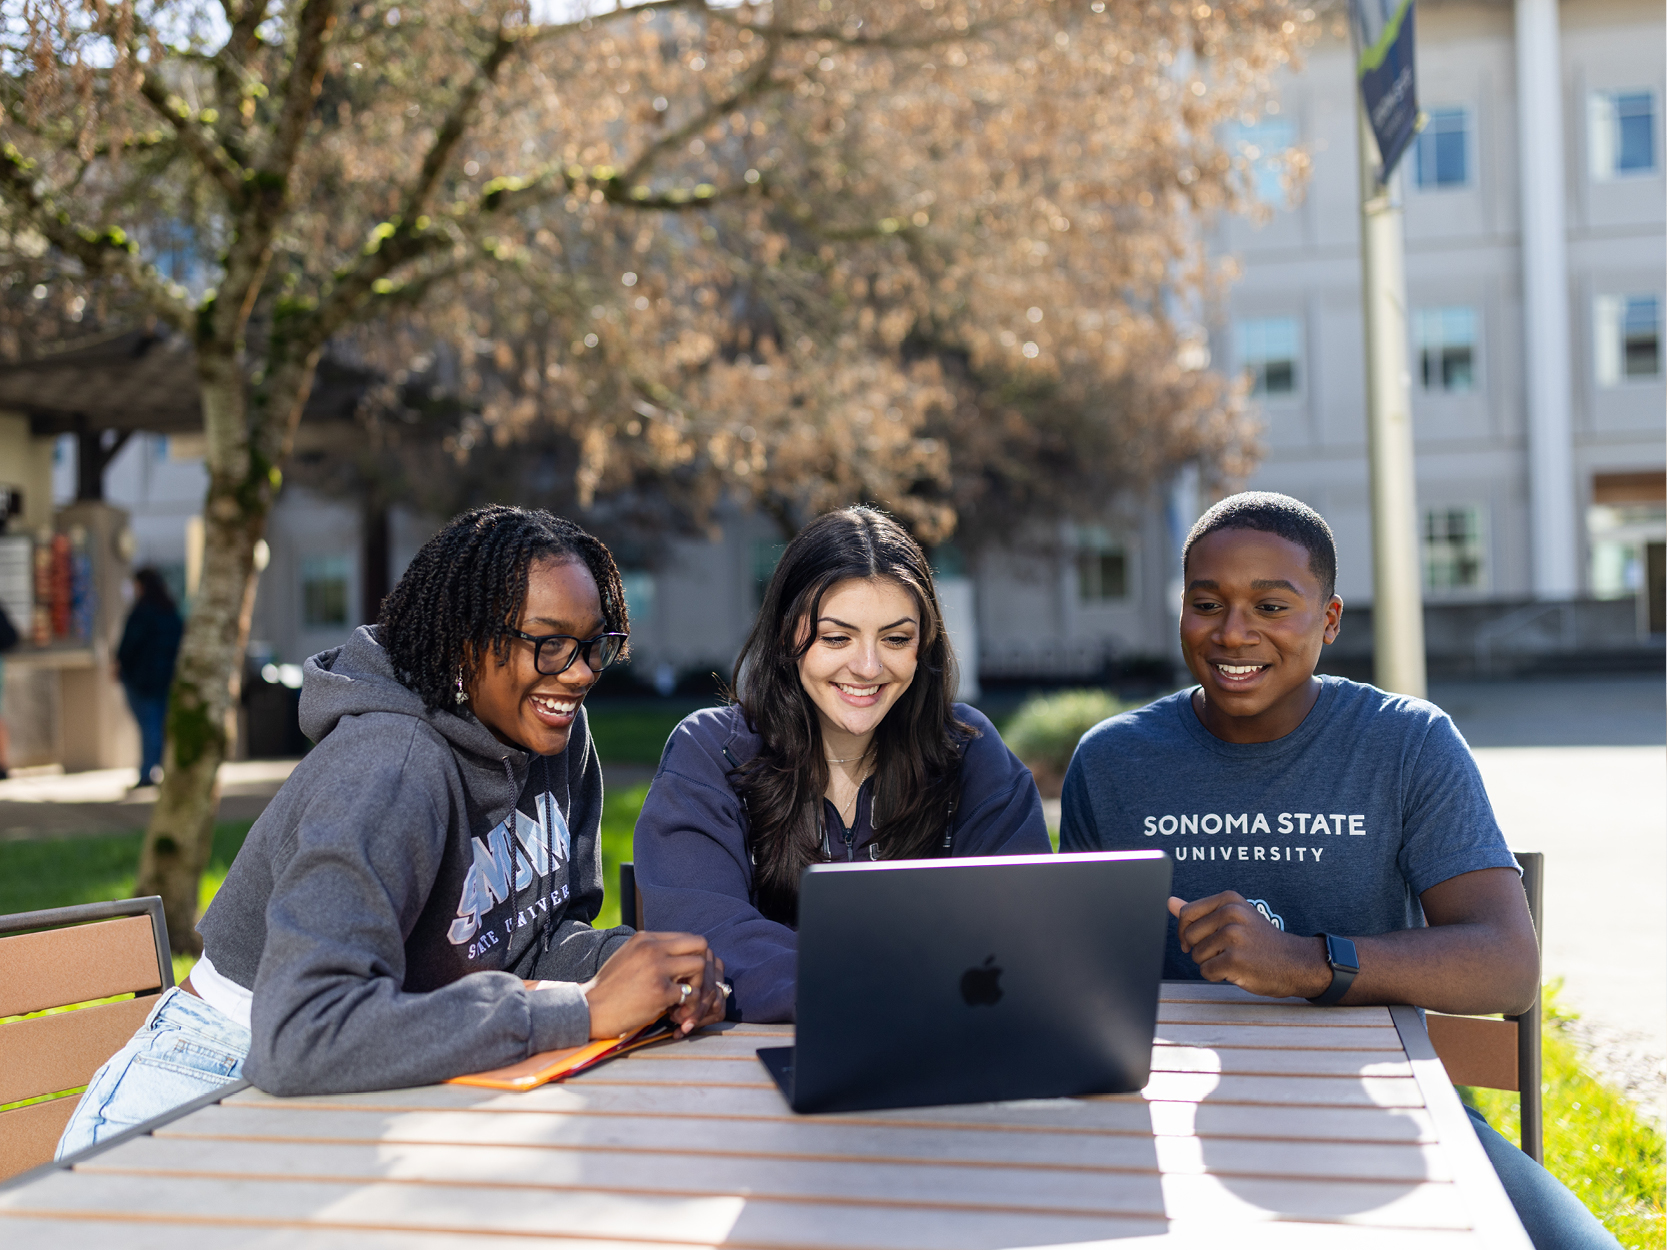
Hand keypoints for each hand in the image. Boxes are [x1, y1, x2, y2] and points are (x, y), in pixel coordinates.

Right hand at [580, 930, 723, 1039]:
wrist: (589, 1009)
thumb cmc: (609, 988)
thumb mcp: (629, 957)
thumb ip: (652, 952)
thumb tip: (679, 956)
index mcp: (645, 938)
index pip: (687, 937)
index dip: (693, 956)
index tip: (686, 975)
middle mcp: (652, 948)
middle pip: (700, 945)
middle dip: (702, 966)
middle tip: (693, 985)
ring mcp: (657, 968)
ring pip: (699, 967)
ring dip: (698, 986)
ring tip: (685, 1002)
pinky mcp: (659, 991)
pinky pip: (689, 994)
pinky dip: (687, 1006)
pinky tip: (675, 1014)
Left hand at [1169, 892, 1331, 999]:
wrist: (1296, 962)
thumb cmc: (1261, 941)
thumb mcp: (1234, 918)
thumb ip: (1201, 911)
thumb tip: (1169, 902)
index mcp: (1229, 900)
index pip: (1186, 914)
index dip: (1186, 932)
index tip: (1196, 941)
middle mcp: (1230, 914)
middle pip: (1189, 936)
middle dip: (1200, 949)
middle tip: (1223, 952)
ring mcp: (1233, 937)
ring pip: (1197, 955)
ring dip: (1211, 963)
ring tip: (1234, 959)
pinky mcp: (1235, 960)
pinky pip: (1206, 971)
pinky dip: (1217, 976)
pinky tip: (1236, 971)